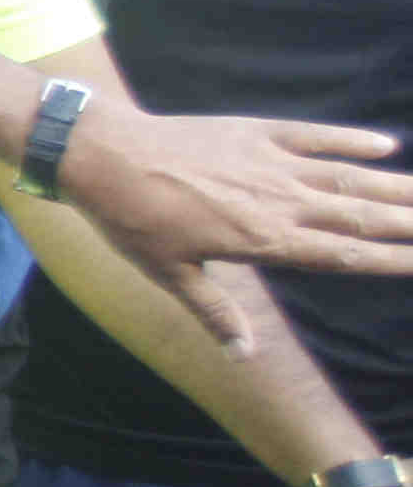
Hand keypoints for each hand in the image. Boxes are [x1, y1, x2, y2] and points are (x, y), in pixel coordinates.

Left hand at [58, 100, 412, 346]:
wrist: (103, 157)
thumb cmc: (132, 221)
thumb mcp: (170, 275)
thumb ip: (215, 313)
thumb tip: (245, 355)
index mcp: (264, 240)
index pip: (343, 256)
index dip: (389, 261)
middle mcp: (280, 202)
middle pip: (361, 217)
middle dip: (408, 224)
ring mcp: (271, 163)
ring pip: (349, 178)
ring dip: (394, 186)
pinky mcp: (256, 131)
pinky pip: (314, 135)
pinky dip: (349, 139)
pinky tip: (385, 145)